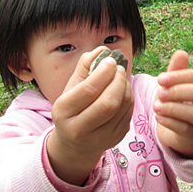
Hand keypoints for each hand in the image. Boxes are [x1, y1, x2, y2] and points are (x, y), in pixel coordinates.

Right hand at [48, 47, 133, 184]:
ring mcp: (99, 137)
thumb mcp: (72, 86)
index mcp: (63, 112)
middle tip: (119, 68)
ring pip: (122, 107)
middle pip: (108, 103)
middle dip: (118, 81)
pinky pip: (128, 113)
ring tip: (120, 78)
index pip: (88, 91)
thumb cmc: (74, 106)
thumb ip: (85, 65)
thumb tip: (102, 50)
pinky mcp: (115, 138)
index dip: (103, 73)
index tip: (111, 61)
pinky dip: (129, 98)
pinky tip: (123, 91)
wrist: (74, 141)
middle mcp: (79, 129)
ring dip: (125, 87)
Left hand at [154, 50, 192, 158]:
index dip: (177, 76)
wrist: (173, 129)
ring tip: (156, 106)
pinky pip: (185, 129)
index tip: (159, 79)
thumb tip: (181, 52)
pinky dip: (170, 122)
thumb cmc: (174, 102)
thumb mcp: (172, 84)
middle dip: (178, 91)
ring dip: (173, 108)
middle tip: (159, 93)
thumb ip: (176, 69)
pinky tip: (158, 117)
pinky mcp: (192, 134)